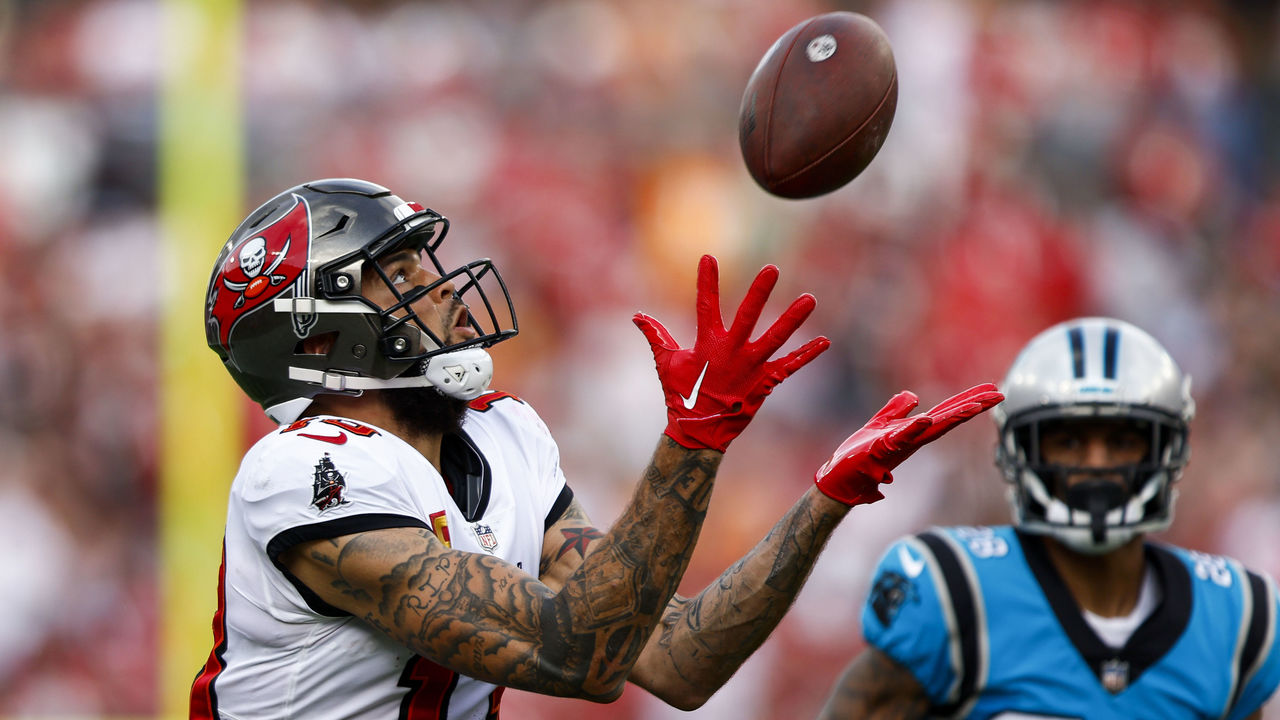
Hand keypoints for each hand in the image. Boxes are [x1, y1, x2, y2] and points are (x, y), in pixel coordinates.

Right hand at [634, 255, 829, 451]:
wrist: (700, 432)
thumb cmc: (681, 395)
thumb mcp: (666, 363)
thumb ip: (655, 336)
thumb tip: (636, 316)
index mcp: (708, 344)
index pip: (706, 305)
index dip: (707, 281)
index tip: (708, 257)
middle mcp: (732, 351)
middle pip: (748, 316)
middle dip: (759, 292)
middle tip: (772, 269)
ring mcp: (751, 367)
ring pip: (776, 339)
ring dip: (793, 319)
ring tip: (810, 299)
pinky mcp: (765, 382)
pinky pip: (789, 367)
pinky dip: (806, 355)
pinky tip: (824, 342)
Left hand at [814, 383, 1003, 505]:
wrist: (838, 480)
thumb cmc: (858, 456)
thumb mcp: (879, 424)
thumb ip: (896, 411)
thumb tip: (913, 396)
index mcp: (913, 432)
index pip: (946, 414)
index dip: (968, 401)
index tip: (992, 391)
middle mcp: (911, 440)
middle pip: (947, 420)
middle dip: (972, 407)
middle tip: (999, 395)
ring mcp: (898, 445)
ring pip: (931, 430)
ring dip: (952, 418)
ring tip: (975, 406)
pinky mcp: (879, 450)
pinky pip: (899, 438)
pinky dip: (913, 429)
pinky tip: (927, 419)